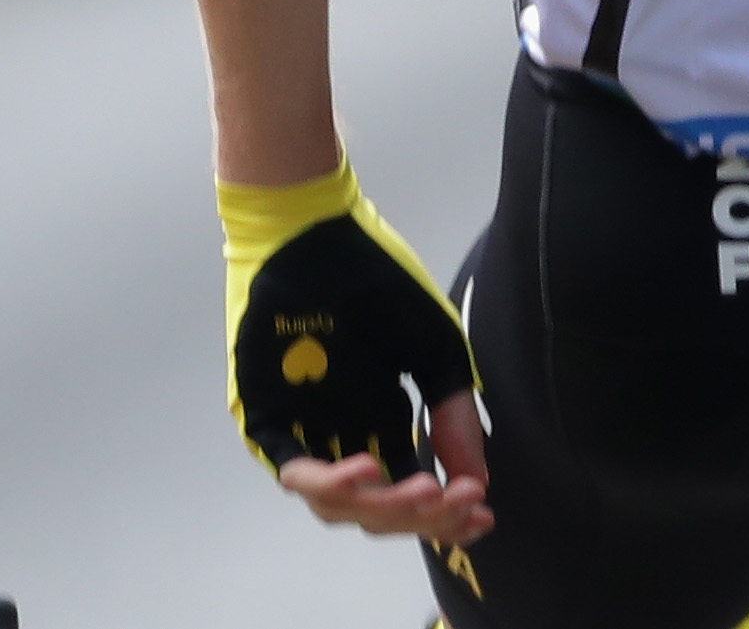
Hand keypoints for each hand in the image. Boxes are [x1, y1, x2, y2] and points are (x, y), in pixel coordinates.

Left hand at [222, 159, 491, 547]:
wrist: (318, 231)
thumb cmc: (377, 279)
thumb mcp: (433, 349)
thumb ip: (452, 414)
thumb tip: (477, 482)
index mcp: (376, 416)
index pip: (409, 489)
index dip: (445, 513)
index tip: (485, 517)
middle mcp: (339, 429)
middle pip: (377, 506)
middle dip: (422, 514)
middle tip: (459, 501)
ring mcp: (301, 423)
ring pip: (336, 501)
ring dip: (382, 506)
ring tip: (423, 491)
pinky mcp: (264, 411)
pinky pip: (291, 466)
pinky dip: (327, 482)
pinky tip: (366, 471)